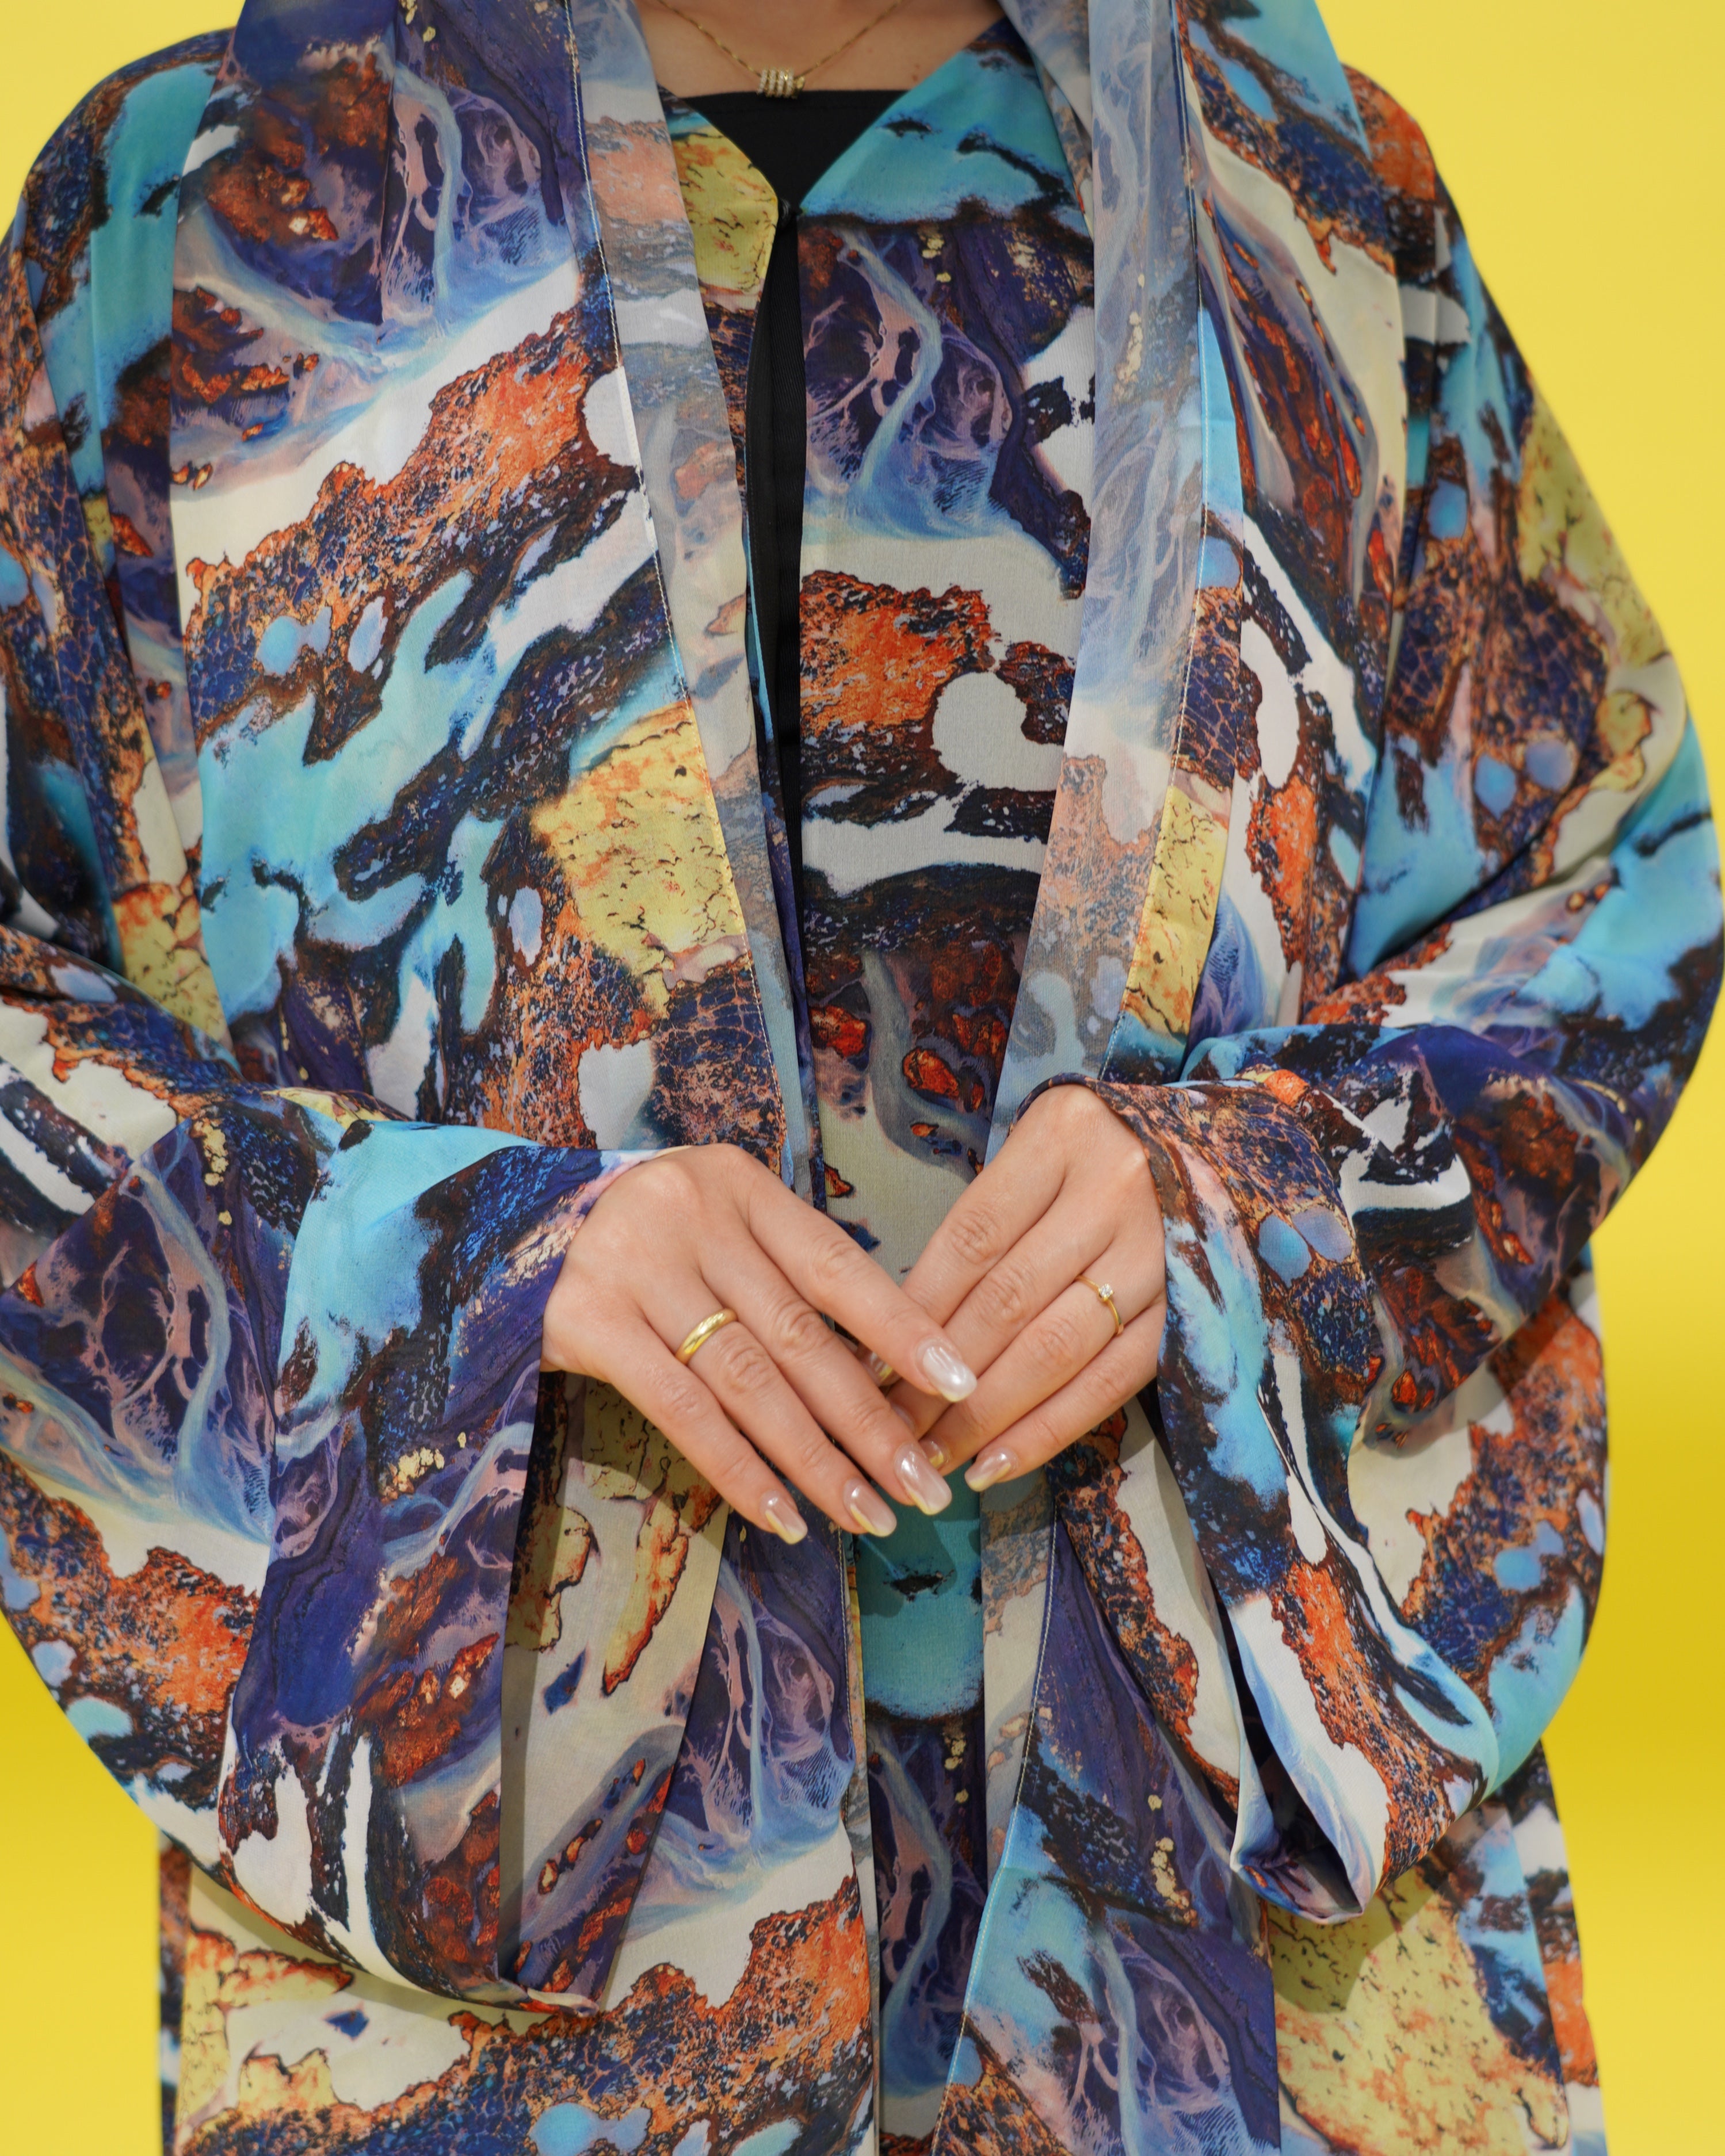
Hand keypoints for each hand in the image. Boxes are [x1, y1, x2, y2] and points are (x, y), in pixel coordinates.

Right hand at [541, 1144, 975, 1542]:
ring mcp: (633, 1266)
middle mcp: (690, 1215)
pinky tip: (784, 1516)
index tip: (961, 1385)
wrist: (504, 1235)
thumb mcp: (715, 1230)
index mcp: (738, 1184)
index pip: (839, 1266)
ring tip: (870, 1514)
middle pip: (803, 1337)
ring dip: (817, 1460)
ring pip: (750, 1383)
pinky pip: (682, 1412)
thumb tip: (887, 1374)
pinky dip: (740, 1470)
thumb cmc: (643, 1245)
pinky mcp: (584, 1322)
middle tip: (925, 1485)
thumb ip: (784, 1279)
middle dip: (872, 1421)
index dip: (903, 1329)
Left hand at [889, 1084, 1165, 1488]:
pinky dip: (1051, 1429)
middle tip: (890, 1430)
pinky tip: (999, 1463)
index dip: (915, 1312)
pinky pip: (1113, 1381)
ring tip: (934, 1457)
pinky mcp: (1191, 1310)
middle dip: (940, 1378)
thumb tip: (901, 1324)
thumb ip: (984, 1222)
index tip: (870, 1368)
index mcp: (1063, 1137)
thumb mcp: (1035, 1150)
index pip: (972, 1239)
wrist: (1212, 1147)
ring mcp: (1160, 1253)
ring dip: (987, 1414)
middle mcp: (1115, 1192)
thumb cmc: (1096, 1152)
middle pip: (1009, 1301)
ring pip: (1056, 1348)